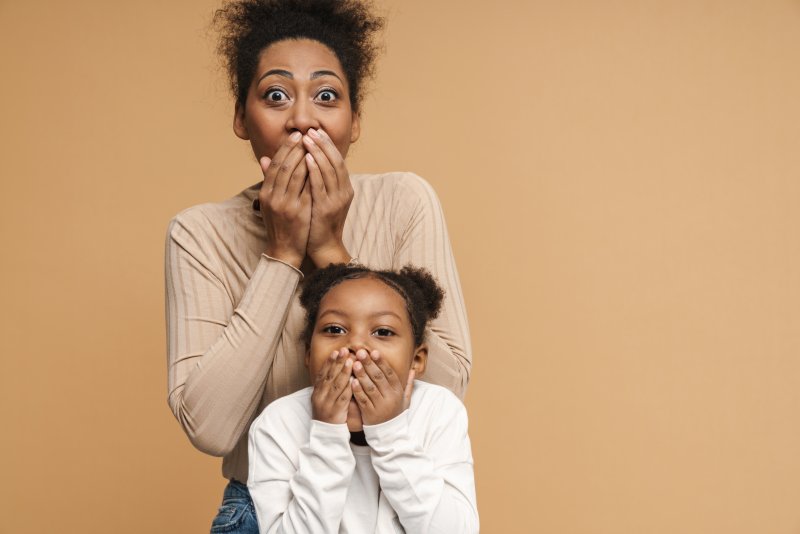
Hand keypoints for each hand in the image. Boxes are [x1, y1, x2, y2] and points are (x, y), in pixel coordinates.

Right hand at [258, 131, 310, 267]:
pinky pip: (306, 189)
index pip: (275, 164)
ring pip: (295, 174)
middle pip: (284, 166)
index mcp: (265, 193)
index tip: (296, 136)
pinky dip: (312, 175)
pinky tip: (320, 165)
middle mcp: (273, 197)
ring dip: (305, 157)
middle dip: (296, 148)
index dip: (285, 148)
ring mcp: (285, 205)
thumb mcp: (269, 203)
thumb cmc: (279, 225)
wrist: (283, 251)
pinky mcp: (297, 212)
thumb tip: (264, 159)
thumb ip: (269, 180)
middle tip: (306, 134)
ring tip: (314, 144)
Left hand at [302, 128, 352, 266]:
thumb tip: (306, 162)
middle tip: (311, 130)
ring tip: (307, 139)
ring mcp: (337, 200)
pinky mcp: (326, 208)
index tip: (317, 132)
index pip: (338, 161)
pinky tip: (306, 158)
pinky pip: (320, 184)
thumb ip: (315, 180)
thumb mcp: (320, 198)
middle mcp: (344, 192)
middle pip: (335, 161)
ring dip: (317, 152)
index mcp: (344, 189)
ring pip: (328, 169)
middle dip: (323, 144)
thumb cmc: (319, 223)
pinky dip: (314, 169)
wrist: (324, 247)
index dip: (328, 145)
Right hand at [311, 348, 353, 424]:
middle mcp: (320, 396)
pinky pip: (343, 397)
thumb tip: (335, 368)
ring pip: (336, 385)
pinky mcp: (335, 411)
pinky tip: (354, 379)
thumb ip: (328, 385)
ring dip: (343, 372)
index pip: (323, 373)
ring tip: (350, 361)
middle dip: (337, 362)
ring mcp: (327, 403)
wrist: (325, 433)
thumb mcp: (323, 397)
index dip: (329, 362)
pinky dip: (348, 388)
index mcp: (317, 391)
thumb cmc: (327, 413)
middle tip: (344, 350)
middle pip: (329, 376)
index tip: (336, 351)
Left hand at [350, 349, 411, 425]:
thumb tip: (413, 370)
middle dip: (369, 364)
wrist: (390, 435)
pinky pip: (363, 400)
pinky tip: (352, 381)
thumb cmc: (396, 413)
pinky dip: (357, 390)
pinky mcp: (370, 414)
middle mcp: (390, 397)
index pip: (389, 373)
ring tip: (354, 363)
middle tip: (360, 352)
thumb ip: (409, 384)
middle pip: (378, 377)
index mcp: (398, 391)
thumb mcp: (405, 399)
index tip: (374, 351)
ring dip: (362, 374)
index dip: (381, 362)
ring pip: (370, 387)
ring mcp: (380, 406)